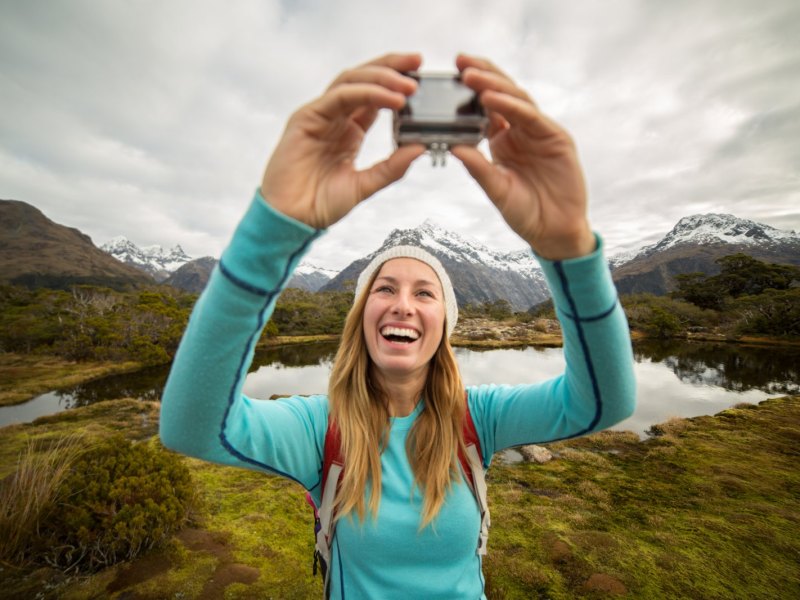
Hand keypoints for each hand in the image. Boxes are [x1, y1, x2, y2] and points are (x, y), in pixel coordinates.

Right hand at [260, 54, 425, 229]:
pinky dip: (367, 93)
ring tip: (408, 85)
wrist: (292, 219)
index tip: (422, 78)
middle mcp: (335, 117)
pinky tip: (389, 99)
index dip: (397, 84)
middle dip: (392, 67)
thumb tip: (420, 148)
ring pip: (352, 80)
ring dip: (382, 77)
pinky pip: (339, 96)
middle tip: (418, 62)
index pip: (376, 96)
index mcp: (350, 130)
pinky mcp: (306, 117)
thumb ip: (391, 168)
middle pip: (364, 79)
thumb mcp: (365, 185)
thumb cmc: (321, 203)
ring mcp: (320, 115)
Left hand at [451, 54, 595, 259]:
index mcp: (503, 139)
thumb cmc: (524, 212)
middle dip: (481, 74)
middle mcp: (521, 131)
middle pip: (501, 94)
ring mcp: (539, 132)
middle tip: (458, 61)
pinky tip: (493, 98)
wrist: (554, 231)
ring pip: (515, 99)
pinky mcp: (556, 137)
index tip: (448, 75)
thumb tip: (452, 147)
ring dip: (493, 85)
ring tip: (470, 75)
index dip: (469, 90)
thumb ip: (477, 168)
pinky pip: (531, 116)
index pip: (485, 107)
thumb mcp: (495, 189)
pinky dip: (511, 106)